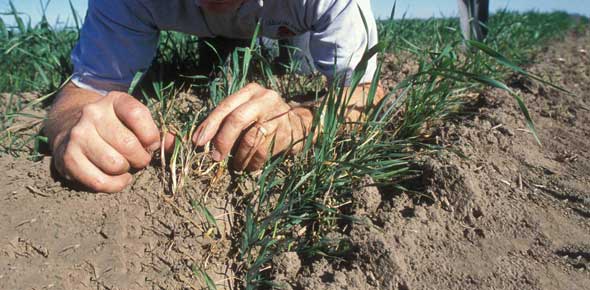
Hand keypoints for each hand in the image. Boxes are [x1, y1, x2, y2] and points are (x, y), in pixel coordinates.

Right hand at [47, 88, 161, 191]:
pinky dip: (114, 185)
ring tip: (125, 165)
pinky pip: (99, 182)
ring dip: (126, 171)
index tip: (151, 144)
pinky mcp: (67, 157)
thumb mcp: (134, 121)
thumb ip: (157, 132)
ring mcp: (78, 135)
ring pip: (114, 165)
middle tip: (138, 159)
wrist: (70, 127)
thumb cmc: (113, 127)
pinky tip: (116, 178)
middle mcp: (92, 114)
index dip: (151, 136)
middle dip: (141, 158)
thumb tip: (174, 144)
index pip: (138, 115)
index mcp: (114, 100)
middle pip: (128, 145)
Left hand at [193, 83, 312, 170]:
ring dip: (239, 157)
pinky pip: (262, 152)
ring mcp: (277, 115)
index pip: (225, 106)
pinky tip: (250, 165)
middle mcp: (264, 99)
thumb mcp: (247, 110)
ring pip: (249, 139)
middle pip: (237, 119)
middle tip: (215, 157)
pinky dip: (252, 163)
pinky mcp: (286, 133)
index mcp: (251, 91)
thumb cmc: (265, 118)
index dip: (210, 125)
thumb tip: (200, 140)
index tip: (198, 142)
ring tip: (236, 165)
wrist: (300, 123)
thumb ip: (227, 119)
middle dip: (222, 141)